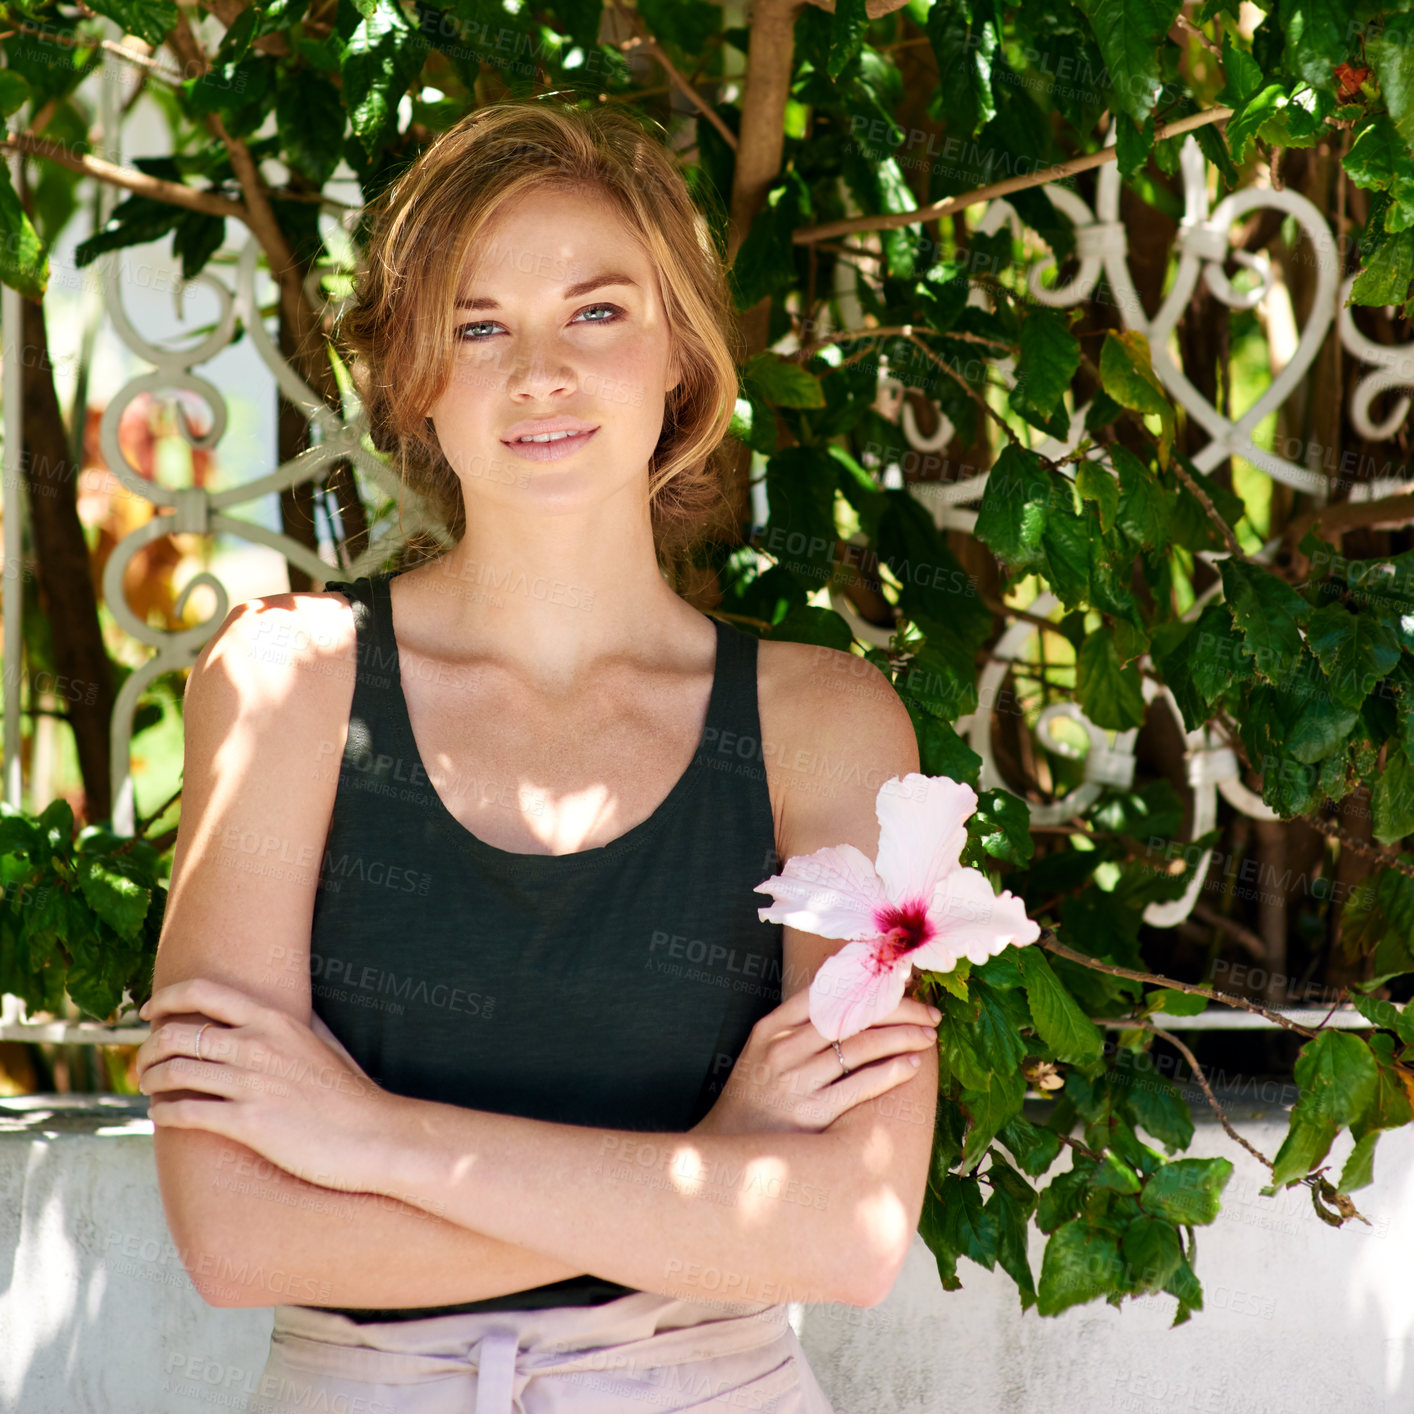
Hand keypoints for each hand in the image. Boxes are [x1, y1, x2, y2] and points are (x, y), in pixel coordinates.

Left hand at [136, 977, 398, 1195]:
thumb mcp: (324, 1041)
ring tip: (149, 1087)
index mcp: (274, 1019)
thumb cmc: (350, 1092)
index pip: (203, 992)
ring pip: (174, 1071)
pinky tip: (161, 1114)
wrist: (372, 1135)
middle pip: (177, 1032)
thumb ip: (296, 1020)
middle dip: (149, 1047)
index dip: (167, 998)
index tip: (149, 1011)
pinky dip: (163, 1111)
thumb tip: (279, 1005)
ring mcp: (250, 1083)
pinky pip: (185, 1111)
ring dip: (151, 1079)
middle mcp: (257, 1045)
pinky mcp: (246, 1123)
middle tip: (144, 1061)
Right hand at [691, 985, 938, 1135]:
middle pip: (852, 1015)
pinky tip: (912, 1066)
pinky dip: (892, 1071)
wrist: (729, 1150)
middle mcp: (783, 1049)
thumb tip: (850, 996)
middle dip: (900, 1010)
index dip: (871, 985)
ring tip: (928, 1037)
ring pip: (862, 1047)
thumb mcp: (764, 1050)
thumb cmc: (756, 1096)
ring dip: (904, 1038)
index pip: (829, 991)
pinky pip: (861, 1086)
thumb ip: (799, 1024)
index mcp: (772, 1027)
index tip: (904, 984)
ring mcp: (796, 1082)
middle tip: (930, 1014)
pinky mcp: (812, 1115)